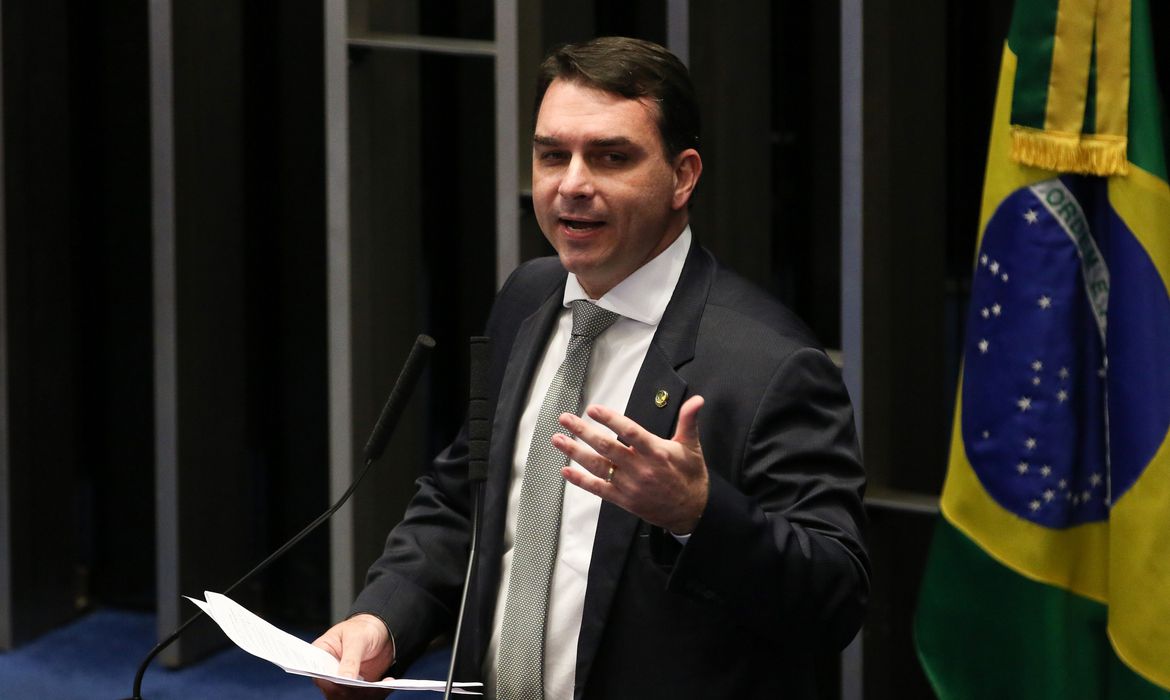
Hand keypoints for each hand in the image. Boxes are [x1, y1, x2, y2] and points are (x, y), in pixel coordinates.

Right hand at [311, 614, 394, 698]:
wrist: (379, 633)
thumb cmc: (362, 629)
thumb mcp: (357, 638)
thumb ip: (350, 659)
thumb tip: (345, 678)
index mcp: (321, 655)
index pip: (319, 675)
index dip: (330, 682)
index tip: (345, 682)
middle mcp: (329, 673)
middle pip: (333, 692)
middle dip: (349, 691)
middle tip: (368, 686)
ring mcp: (343, 683)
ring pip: (347, 698)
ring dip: (365, 694)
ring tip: (382, 684)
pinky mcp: (357, 689)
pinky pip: (364, 697)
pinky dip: (377, 693)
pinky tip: (388, 682)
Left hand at [554, 395, 708, 533]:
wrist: (691, 511)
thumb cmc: (690, 475)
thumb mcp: (692, 446)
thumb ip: (689, 421)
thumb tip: (697, 400)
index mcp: (657, 452)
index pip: (630, 432)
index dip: (611, 420)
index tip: (593, 409)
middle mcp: (640, 468)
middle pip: (607, 447)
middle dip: (583, 432)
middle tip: (566, 419)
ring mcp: (630, 485)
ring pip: (598, 467)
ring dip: (575, 452)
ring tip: (558, 439)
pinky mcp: (624, 499)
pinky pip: (599, 489)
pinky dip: (581, 480)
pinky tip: (566, 471)